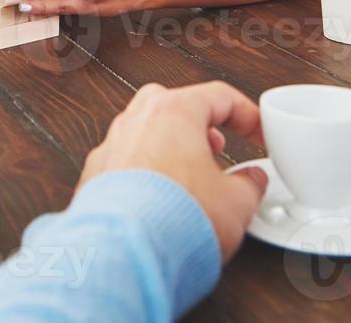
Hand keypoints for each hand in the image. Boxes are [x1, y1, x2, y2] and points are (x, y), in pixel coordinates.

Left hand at [79, 82, 267, 263]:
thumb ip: (249, 185)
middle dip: (199, 125)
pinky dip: (145, 178)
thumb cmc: (172, 219)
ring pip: (144, 135)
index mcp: (173, 111)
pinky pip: (125, 166)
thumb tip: (251, 183)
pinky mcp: (94, 180)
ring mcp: (110, 149)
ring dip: (170, 152)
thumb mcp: (236, 203)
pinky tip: (159, 202)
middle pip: (173, 106)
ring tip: (190, 179)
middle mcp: (136, 122)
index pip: (218, 96)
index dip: (247, 115)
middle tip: (217, 145)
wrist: (126, 254)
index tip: (257, 131)